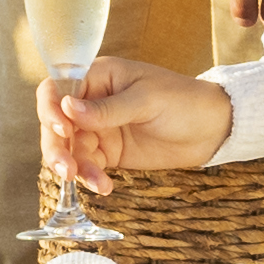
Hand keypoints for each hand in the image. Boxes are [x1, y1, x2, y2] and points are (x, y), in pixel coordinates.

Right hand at [38, 49, 228, 206]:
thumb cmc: (184, 100)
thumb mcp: (146, 100)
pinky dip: (91, 178)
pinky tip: (104, 186)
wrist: (212, 129)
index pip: (57, 89)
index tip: (62, 129)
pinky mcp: (109, 153)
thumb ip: (107, 109)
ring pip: (70, 149)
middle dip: (57, 147)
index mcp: (98, 77)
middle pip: (57, 124)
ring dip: (75, 167)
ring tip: (94, 183)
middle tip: (66, 168)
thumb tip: (68, 108)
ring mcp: (99, 129)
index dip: (51, 109)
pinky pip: (88, 165)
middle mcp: (91, 102)